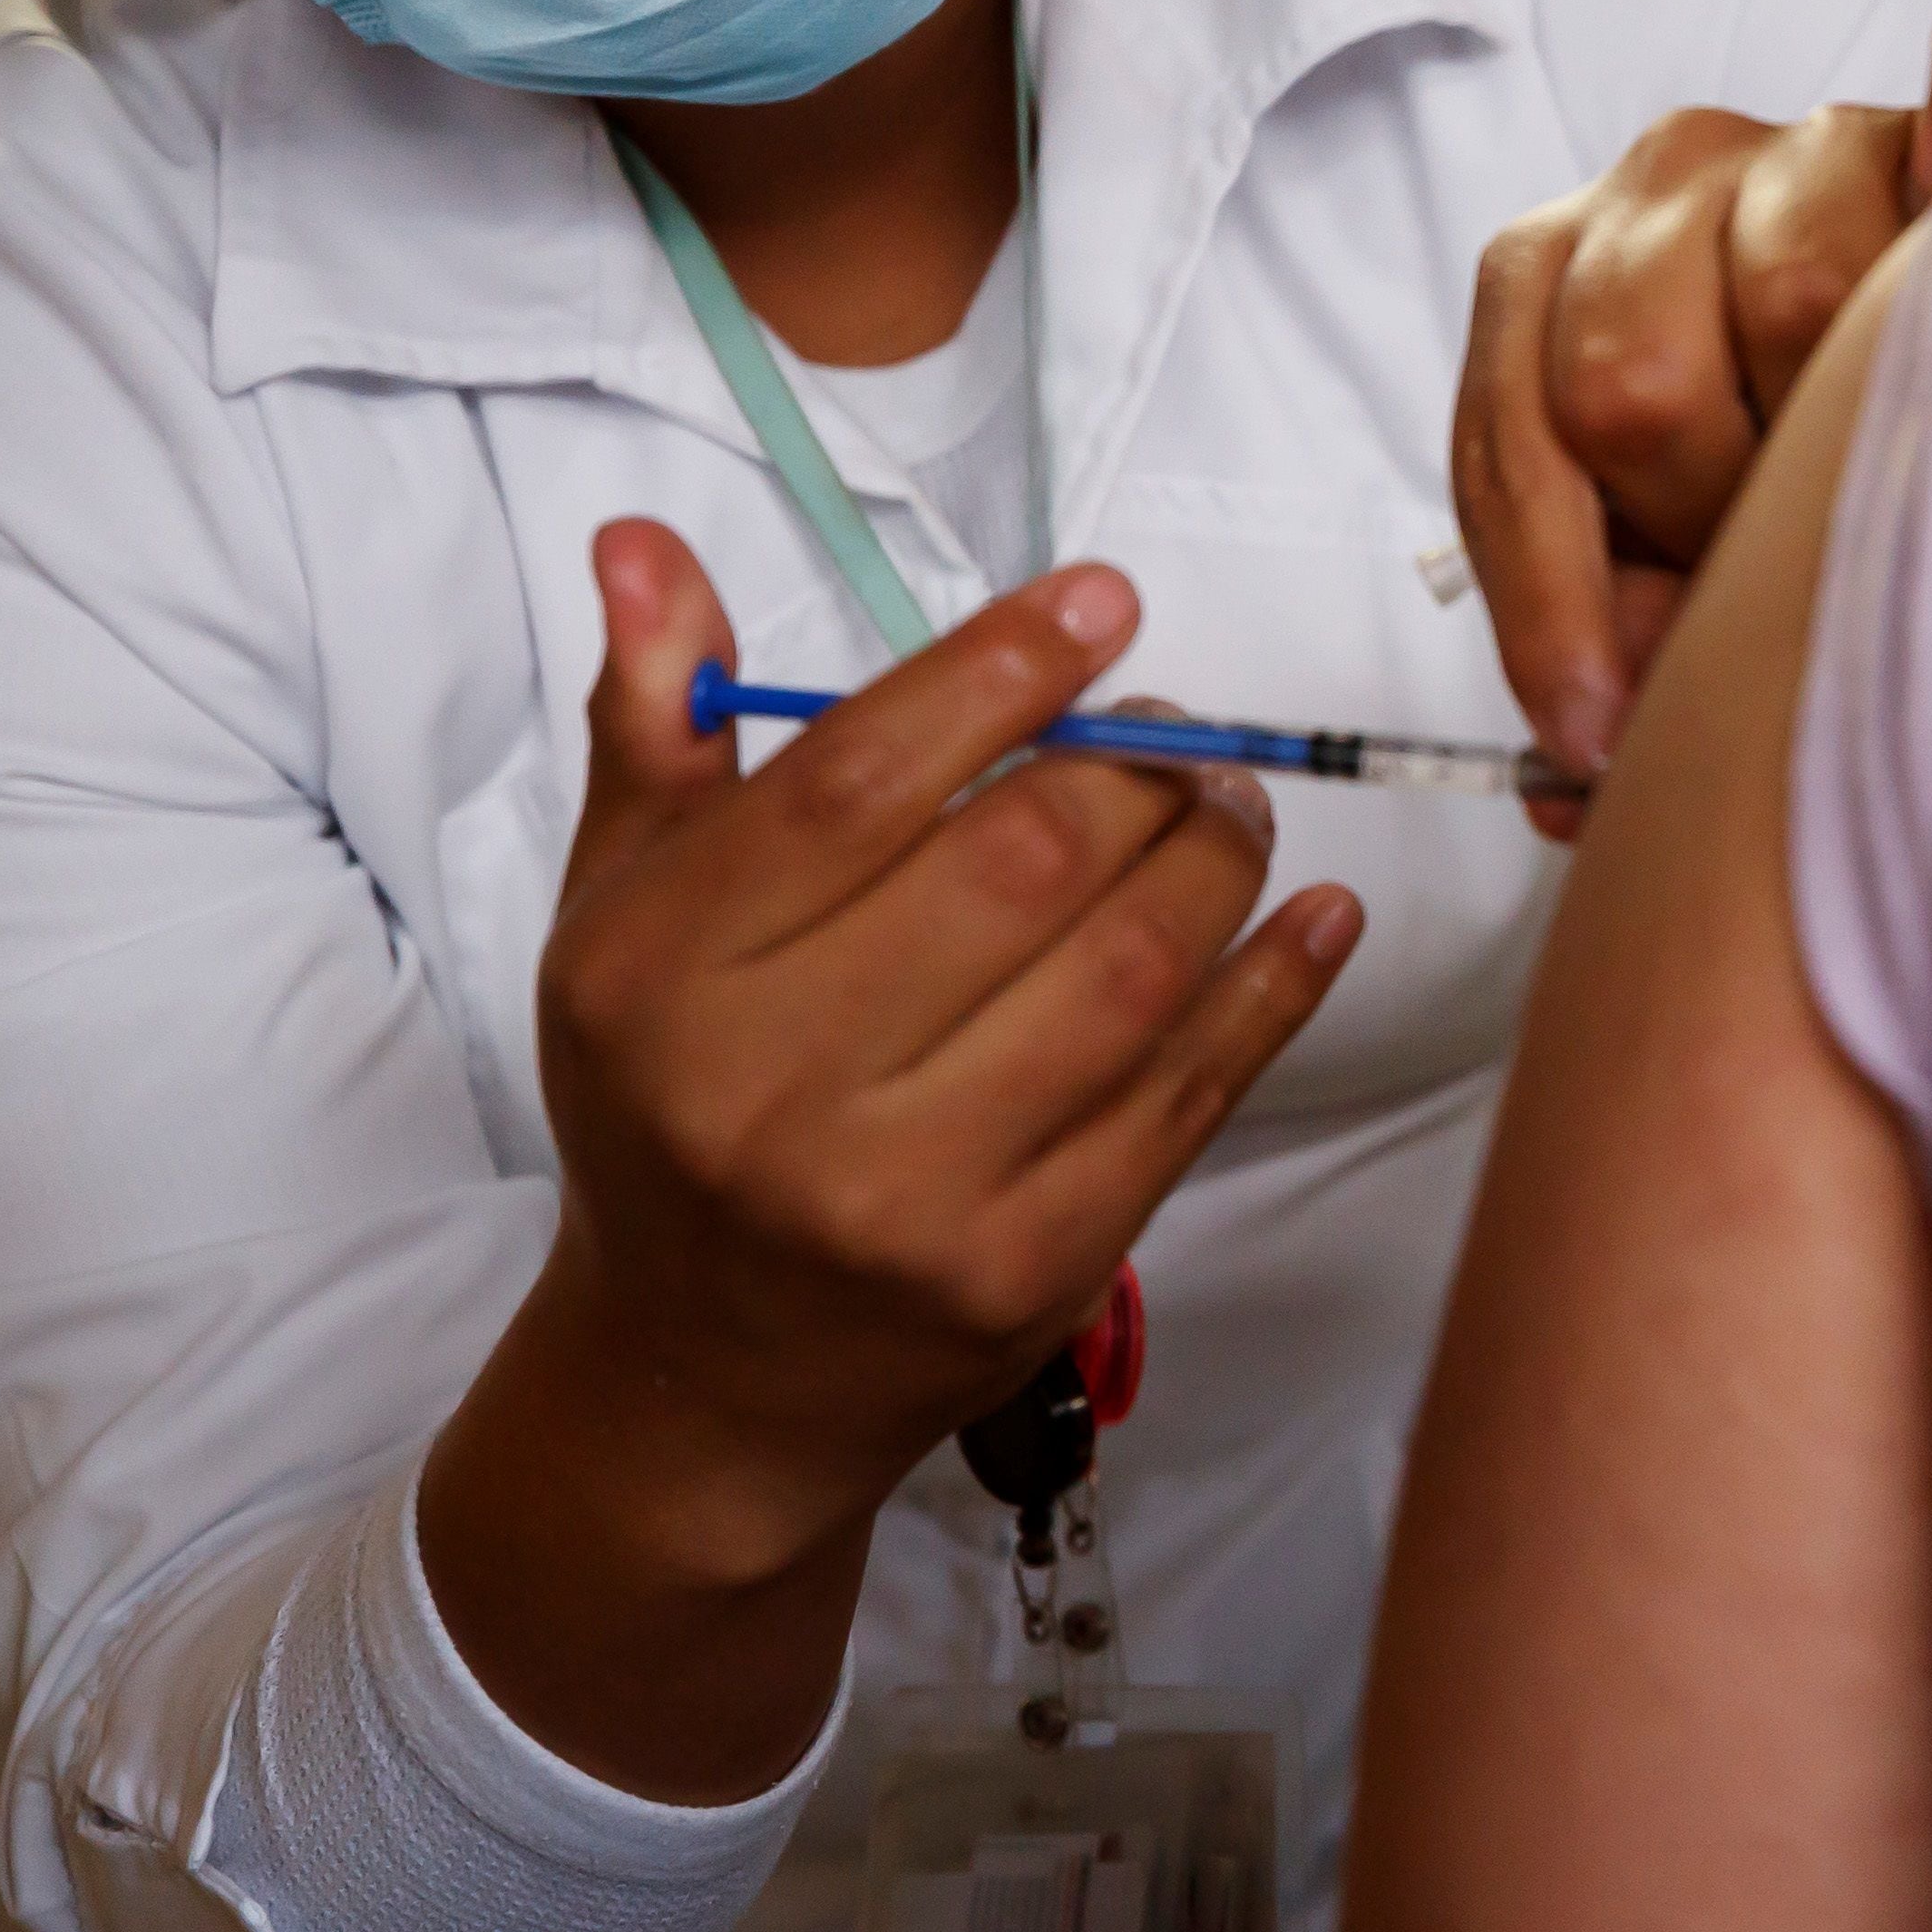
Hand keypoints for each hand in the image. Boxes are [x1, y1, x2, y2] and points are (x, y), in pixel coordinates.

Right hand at [419, 525, 1360, 1798]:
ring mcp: (908, 1197)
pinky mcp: (1026, 1271)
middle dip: (1134, 766)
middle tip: (1180, 726)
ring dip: (1214, 860)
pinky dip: (1273, 990)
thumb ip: (657, 726)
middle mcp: (772, 1091)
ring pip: (1125, 974)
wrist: (704, 1385)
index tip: (1104, 604)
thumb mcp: (621, 916)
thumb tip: (645, 546)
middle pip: (1015, 865)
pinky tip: (1310, 917)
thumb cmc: (672, 1105)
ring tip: (1232, 805)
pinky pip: (1188, 1097)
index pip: (857, 784)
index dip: (999, 673)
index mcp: (662, 977)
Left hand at [1452, 0, 1931, 829]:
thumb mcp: (1654, 560)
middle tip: (1778, 572)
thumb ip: (1609, 637)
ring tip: (1889, 480)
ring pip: (1795, 283)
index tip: (1601, 727)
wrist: (1928, 329)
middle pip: (1633, 375)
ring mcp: (1823, 135)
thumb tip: (1584, 771)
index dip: (1555, 604)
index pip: (1518, 438)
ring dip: (1843, 422)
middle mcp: (1670, 180)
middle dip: (1702, 518)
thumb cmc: (1773, 472)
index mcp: (1558, 277)